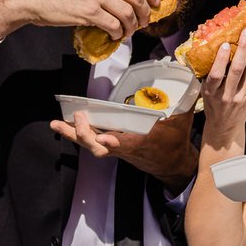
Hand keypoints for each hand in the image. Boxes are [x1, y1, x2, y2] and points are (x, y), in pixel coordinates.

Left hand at [50, 110, 197, 188]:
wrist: (172, 164)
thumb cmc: (176, 142)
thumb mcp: (183, 122)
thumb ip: (183, 102)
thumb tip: (189, 81)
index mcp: (145, 143)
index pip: (129, 144)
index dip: (116, 142)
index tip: (105, 137)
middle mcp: (127, 149)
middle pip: (101, 148)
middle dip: (86, 135)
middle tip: (78, 117)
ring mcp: (117, 149)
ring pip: (91, 145)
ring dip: (72, 135)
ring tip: (56, 123)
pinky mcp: (111, 147)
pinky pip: (90, 142)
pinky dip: (74, 133)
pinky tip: (60, 124)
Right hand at [198, 28, 245, 143]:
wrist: (225, 126)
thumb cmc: (213, 104)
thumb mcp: (206, 91)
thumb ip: (211, 74)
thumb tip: (215, 48)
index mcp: (211, 92)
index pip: (216, 75)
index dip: (221, 59)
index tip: (225, 44)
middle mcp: (227, 95)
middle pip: (238, 69)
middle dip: (243, 48)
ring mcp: (242, 97)